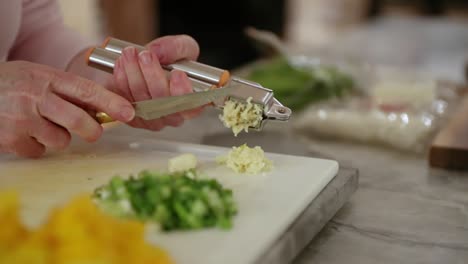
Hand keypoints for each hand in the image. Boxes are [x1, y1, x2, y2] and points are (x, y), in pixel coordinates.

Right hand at [0, 61, 134, 157]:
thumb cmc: (12, 84)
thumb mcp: (38, 76)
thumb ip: (66, 90)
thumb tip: (100, 108)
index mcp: (47, 77)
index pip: (86, 90)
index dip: (111, 102)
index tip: (129, 112)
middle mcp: (36, 97)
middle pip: (79, 121)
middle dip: (92, 130)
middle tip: (93, 132)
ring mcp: (22, 120)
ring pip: (61, 140)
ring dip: (57, 136)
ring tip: (39, 123)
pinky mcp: (12, 140)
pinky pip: (40, 152)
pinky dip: (36, 145)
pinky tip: (23, 132)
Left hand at [110, 35, 203, 130]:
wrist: (149, 65)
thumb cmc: (172, 62)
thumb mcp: (184, 47)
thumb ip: (177, 47)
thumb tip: (158, 52)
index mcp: (192, 103)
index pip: (190, 106)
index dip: (183, 92)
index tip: (178, 73)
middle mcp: (172, 116)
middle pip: (162, 104)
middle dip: (153, 76)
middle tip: (146, 55)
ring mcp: (152, 118)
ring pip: (141, 100)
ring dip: (133, 73)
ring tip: (130, 52)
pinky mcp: (131, 115)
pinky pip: (124, 99)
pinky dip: (121, 79)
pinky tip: (122, 63)